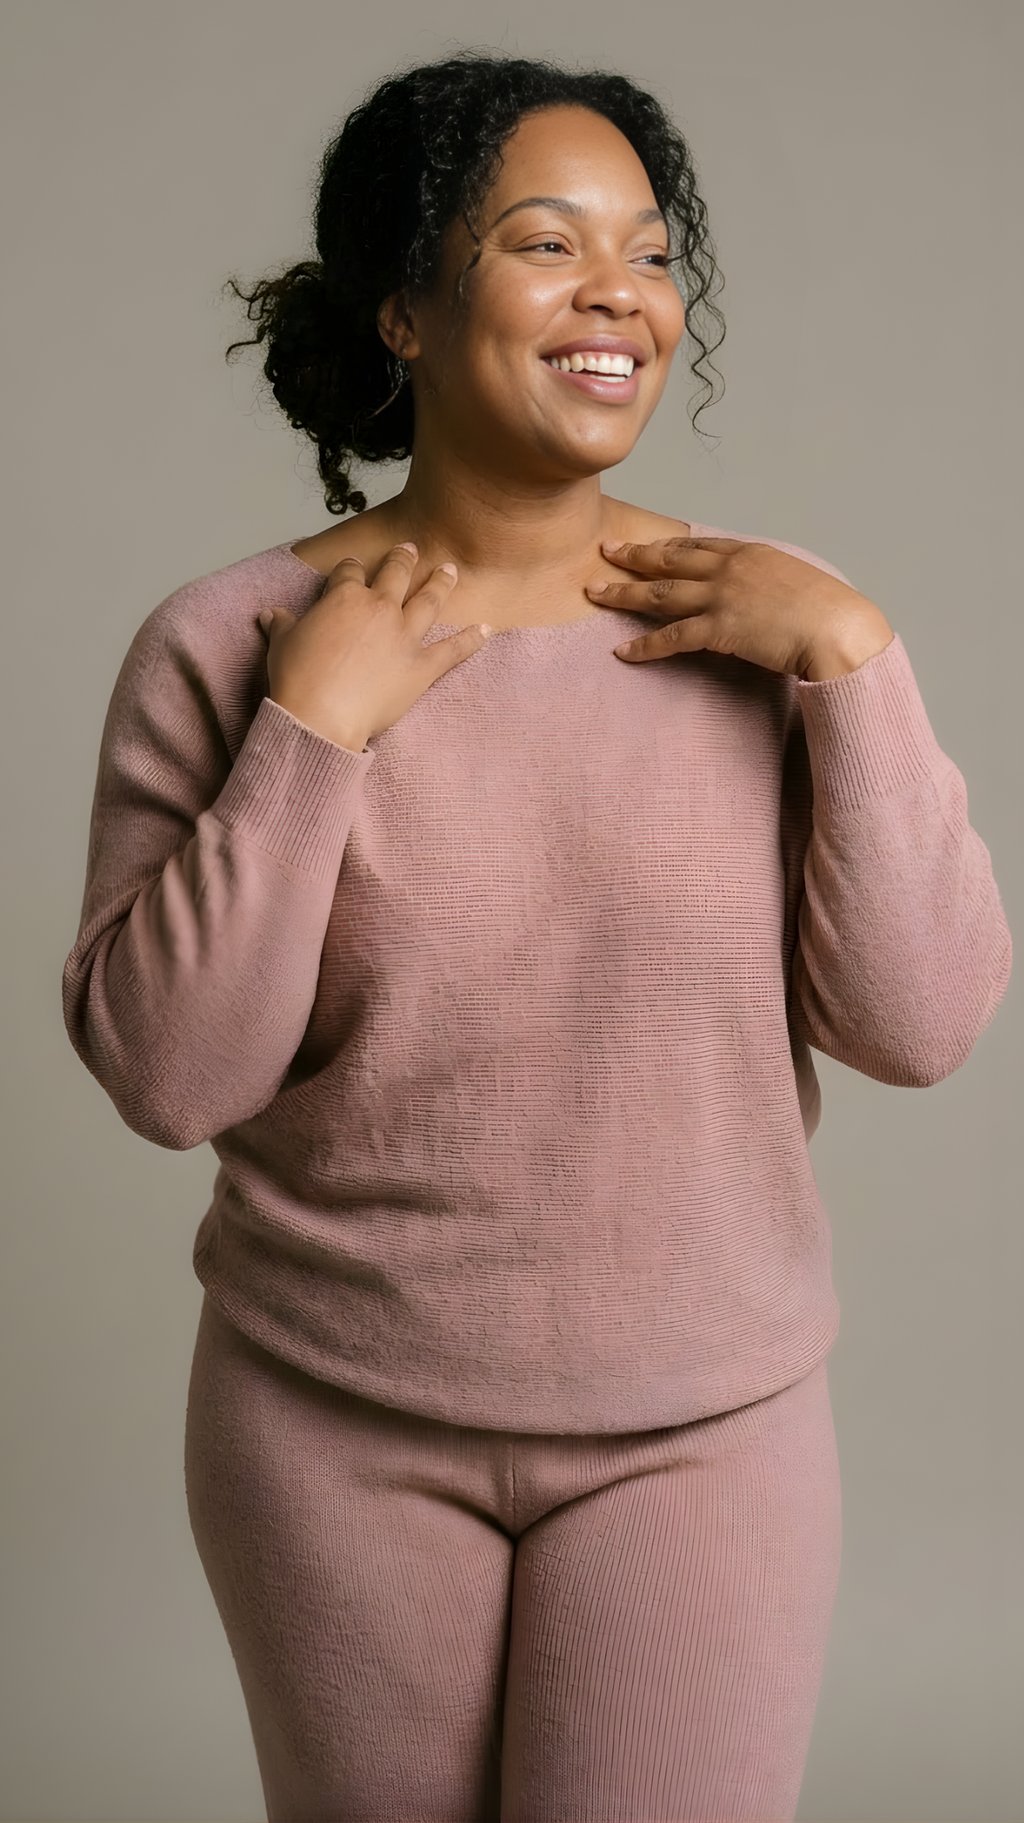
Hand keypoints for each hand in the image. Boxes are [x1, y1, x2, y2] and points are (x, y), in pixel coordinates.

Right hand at [259, 543, 492, 750]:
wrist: (320, 716)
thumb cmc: (298, 679)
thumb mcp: (282, 646)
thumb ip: (282, 626)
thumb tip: (271, 615)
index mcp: (344, 598)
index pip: (349, 573)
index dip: (351, 568)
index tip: (353, 567)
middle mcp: (379, 609)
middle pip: (395, 574)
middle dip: (403, 559)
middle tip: (411, 548)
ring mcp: (404, 636)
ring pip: (428, 601)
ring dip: (441, 583)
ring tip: (450, 570)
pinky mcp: (422, 667)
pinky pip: (453, 650)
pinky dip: (472, 640)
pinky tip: (487, 630)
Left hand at [586, 535, 893, 679]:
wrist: (838, 628)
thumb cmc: (829, 613)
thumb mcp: (797, 583)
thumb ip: (771, 582)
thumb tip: (763, 595)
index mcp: (749, 554)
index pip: (699, 545)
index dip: (668, 545)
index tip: (647, 543)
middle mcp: (729, 569)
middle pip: (670, 559)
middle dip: (634, 555)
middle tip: (605, 551)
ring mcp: (722, 597)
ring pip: (660, 593)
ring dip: (624, 593)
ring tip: (595, 593)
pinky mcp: (719, 629)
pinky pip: (671, 637)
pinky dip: (645, 645)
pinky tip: (623, 652)